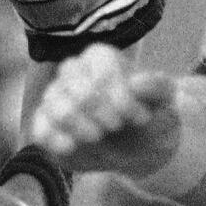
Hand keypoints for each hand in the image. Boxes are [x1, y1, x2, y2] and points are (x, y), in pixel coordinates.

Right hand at [27, 43, 179, 178]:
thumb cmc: (149, 114)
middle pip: (80, 93)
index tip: (139, 118)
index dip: (123, 102)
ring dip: (83, 130)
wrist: (135, 146)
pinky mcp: (44, 124)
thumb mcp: (164, 99)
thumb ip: (156, 86)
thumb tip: (136, 84)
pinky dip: (57, 142)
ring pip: (57, 109)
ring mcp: (55, 97)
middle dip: (104, 117)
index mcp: (100, 58)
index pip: (104, 75)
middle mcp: (72, 71)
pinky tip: (74, 147)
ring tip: (98, 137)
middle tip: (117, 127)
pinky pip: (40, 130)